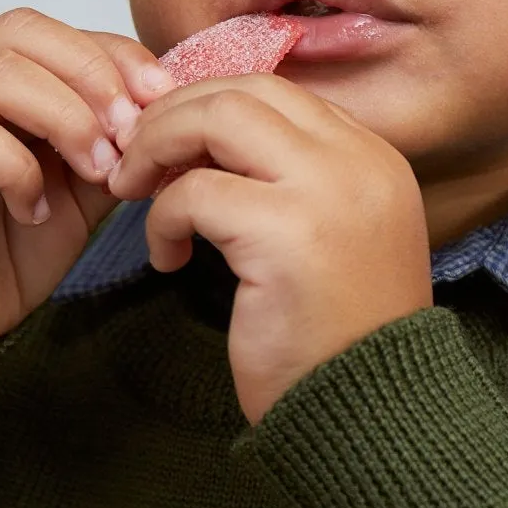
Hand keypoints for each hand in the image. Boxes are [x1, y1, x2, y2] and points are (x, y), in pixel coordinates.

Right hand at [0, 8, 174, 375]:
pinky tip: (33, 210)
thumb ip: (119, 137)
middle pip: (19, 32)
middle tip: (130, 131)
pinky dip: (15, 169)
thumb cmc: (19, 244)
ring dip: (62, 117)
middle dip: (91, 74)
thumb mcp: (88, 181)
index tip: (162, 95)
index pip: (55, 31)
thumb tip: (169, 104)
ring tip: (95, 168)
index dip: (113, 54)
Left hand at [107, 73, 432, 424]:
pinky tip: (169, 258)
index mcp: (373, 158)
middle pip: (244, 90)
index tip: (170, 144)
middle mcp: (359, 162)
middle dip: (173, 115)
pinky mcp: (286, 235)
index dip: (209, 105)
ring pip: (218, 117)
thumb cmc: (338, 339)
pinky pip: (194, 193)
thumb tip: (203, 138)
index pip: (278, 91)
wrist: (373, 417)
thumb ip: (290, 183)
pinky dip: (163, 218)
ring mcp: (328, 192)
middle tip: (134, 160)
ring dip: (159, 148)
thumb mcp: (330, 238)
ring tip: (135, 191)